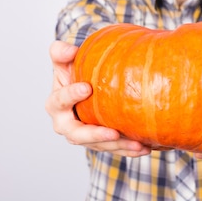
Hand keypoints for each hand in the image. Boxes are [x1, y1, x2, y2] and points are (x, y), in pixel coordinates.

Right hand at [45, 40, 150, 156]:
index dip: (71, 95)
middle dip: (95, 135)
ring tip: (137, 144)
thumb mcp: (65, 60)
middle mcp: (66, 125)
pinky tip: (145, 147)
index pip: (59, 101)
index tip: (87, 87)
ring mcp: (83, 137)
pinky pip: (113, 149)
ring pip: (99, 145)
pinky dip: (128, 150)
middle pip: (77, 135)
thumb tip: (70, 50)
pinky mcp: (99, 142)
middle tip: (113, 132)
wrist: (85, 89)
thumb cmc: (73, 73)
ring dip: (118, 146)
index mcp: (56, 104)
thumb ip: (61, 52)